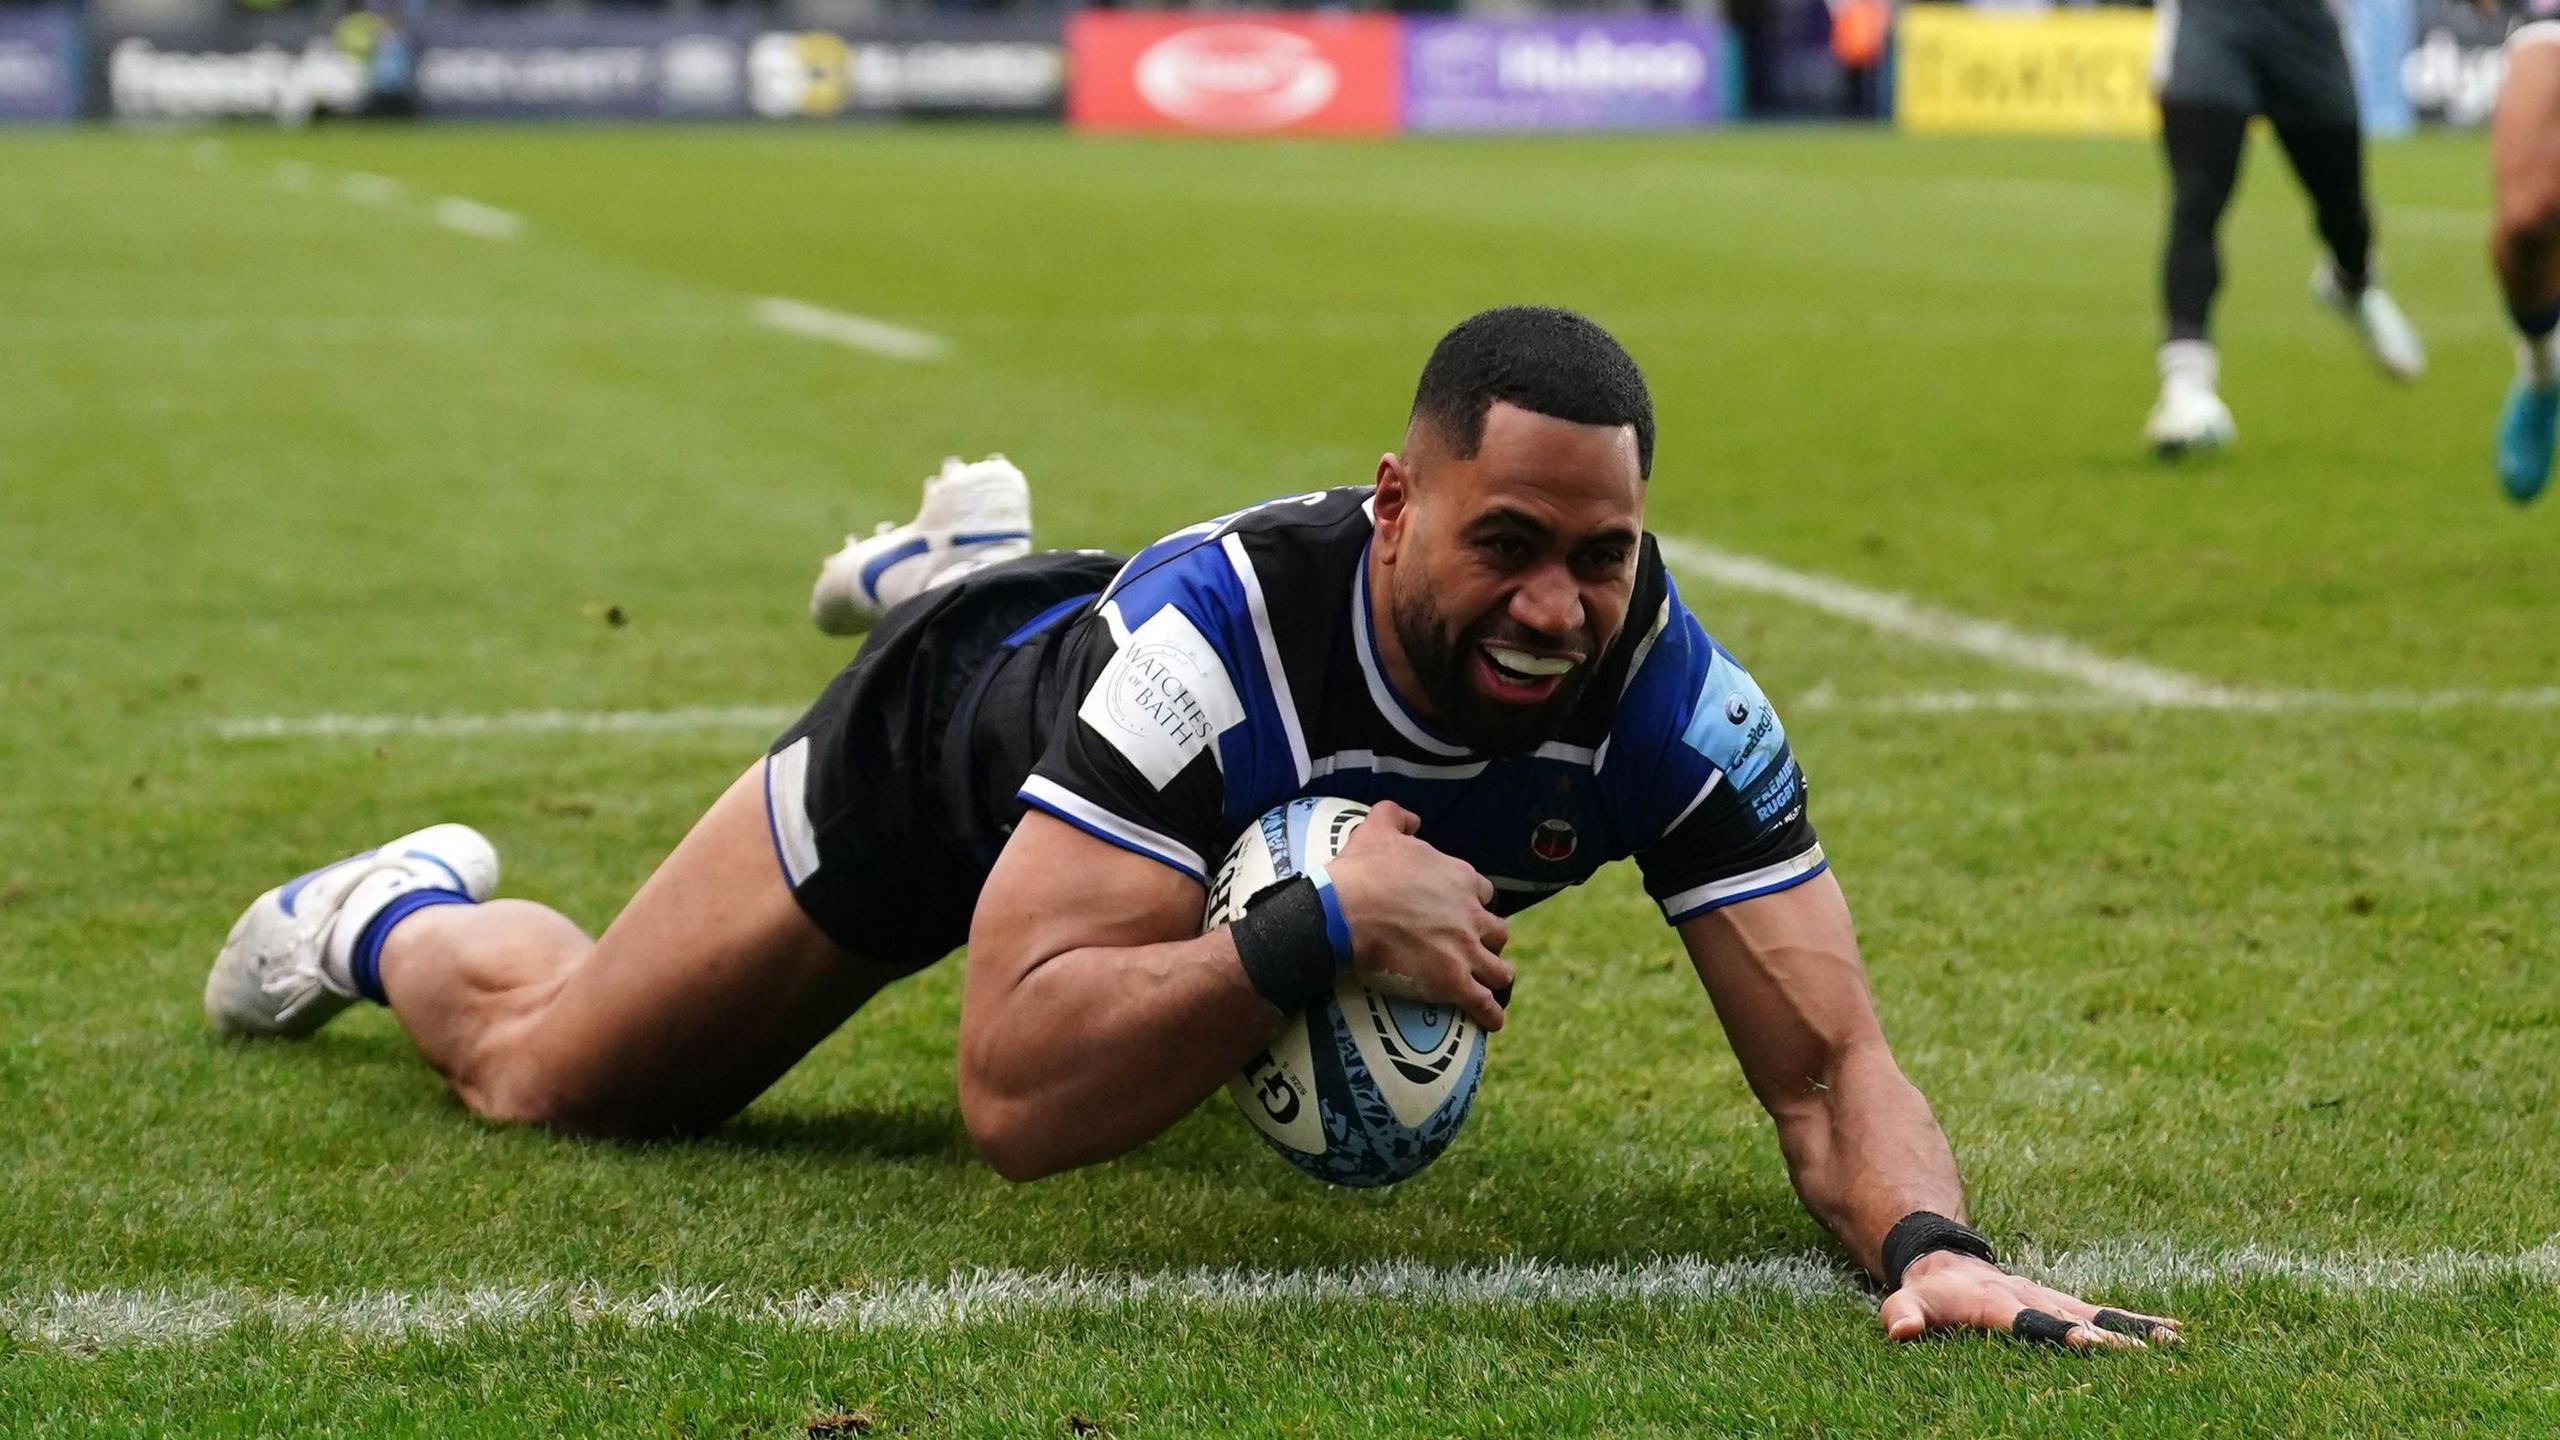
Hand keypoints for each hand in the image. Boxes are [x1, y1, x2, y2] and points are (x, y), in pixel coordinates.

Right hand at [1324, 801, 1512, 1031]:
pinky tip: (1493, 1021)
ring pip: (1498, 967)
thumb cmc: (1360, 871)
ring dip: (1496, 975)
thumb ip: (1397, 816)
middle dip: (1488, 939)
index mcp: (1459, 878)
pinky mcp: (1454, 981)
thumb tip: (1412, 818)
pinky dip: (1491, 1014)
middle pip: (1496, 930)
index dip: (1473, 903)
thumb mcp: (1377, 828)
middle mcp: (1471, 913)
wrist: (1344, 911)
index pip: (1483, 892)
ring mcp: (1465, 949)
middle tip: (1473, 948)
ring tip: (1490, 983)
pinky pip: (1484, 1003)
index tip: (1462, 911)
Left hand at [1879, 1251, 2181, 1349]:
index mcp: (1998, 1303)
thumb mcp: (1908, 1302)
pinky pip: (2107, 1312)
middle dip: (2108, 1333)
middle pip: (2075, 1316)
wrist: (1947, 1261)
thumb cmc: (1930, 1293)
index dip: (2055, 1329)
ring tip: (2173, 1342)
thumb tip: (1899, 1330)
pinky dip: (2139, 1322)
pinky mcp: (2066, 1303)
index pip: (2029, 1320)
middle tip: (2146, 1350)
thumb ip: (1903, 1315)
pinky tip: (2175, 1334)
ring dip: (2135, 1327)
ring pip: (2101, 1313)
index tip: (2085, 1339)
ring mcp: (2053, 1299)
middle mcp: (2033, 1297)